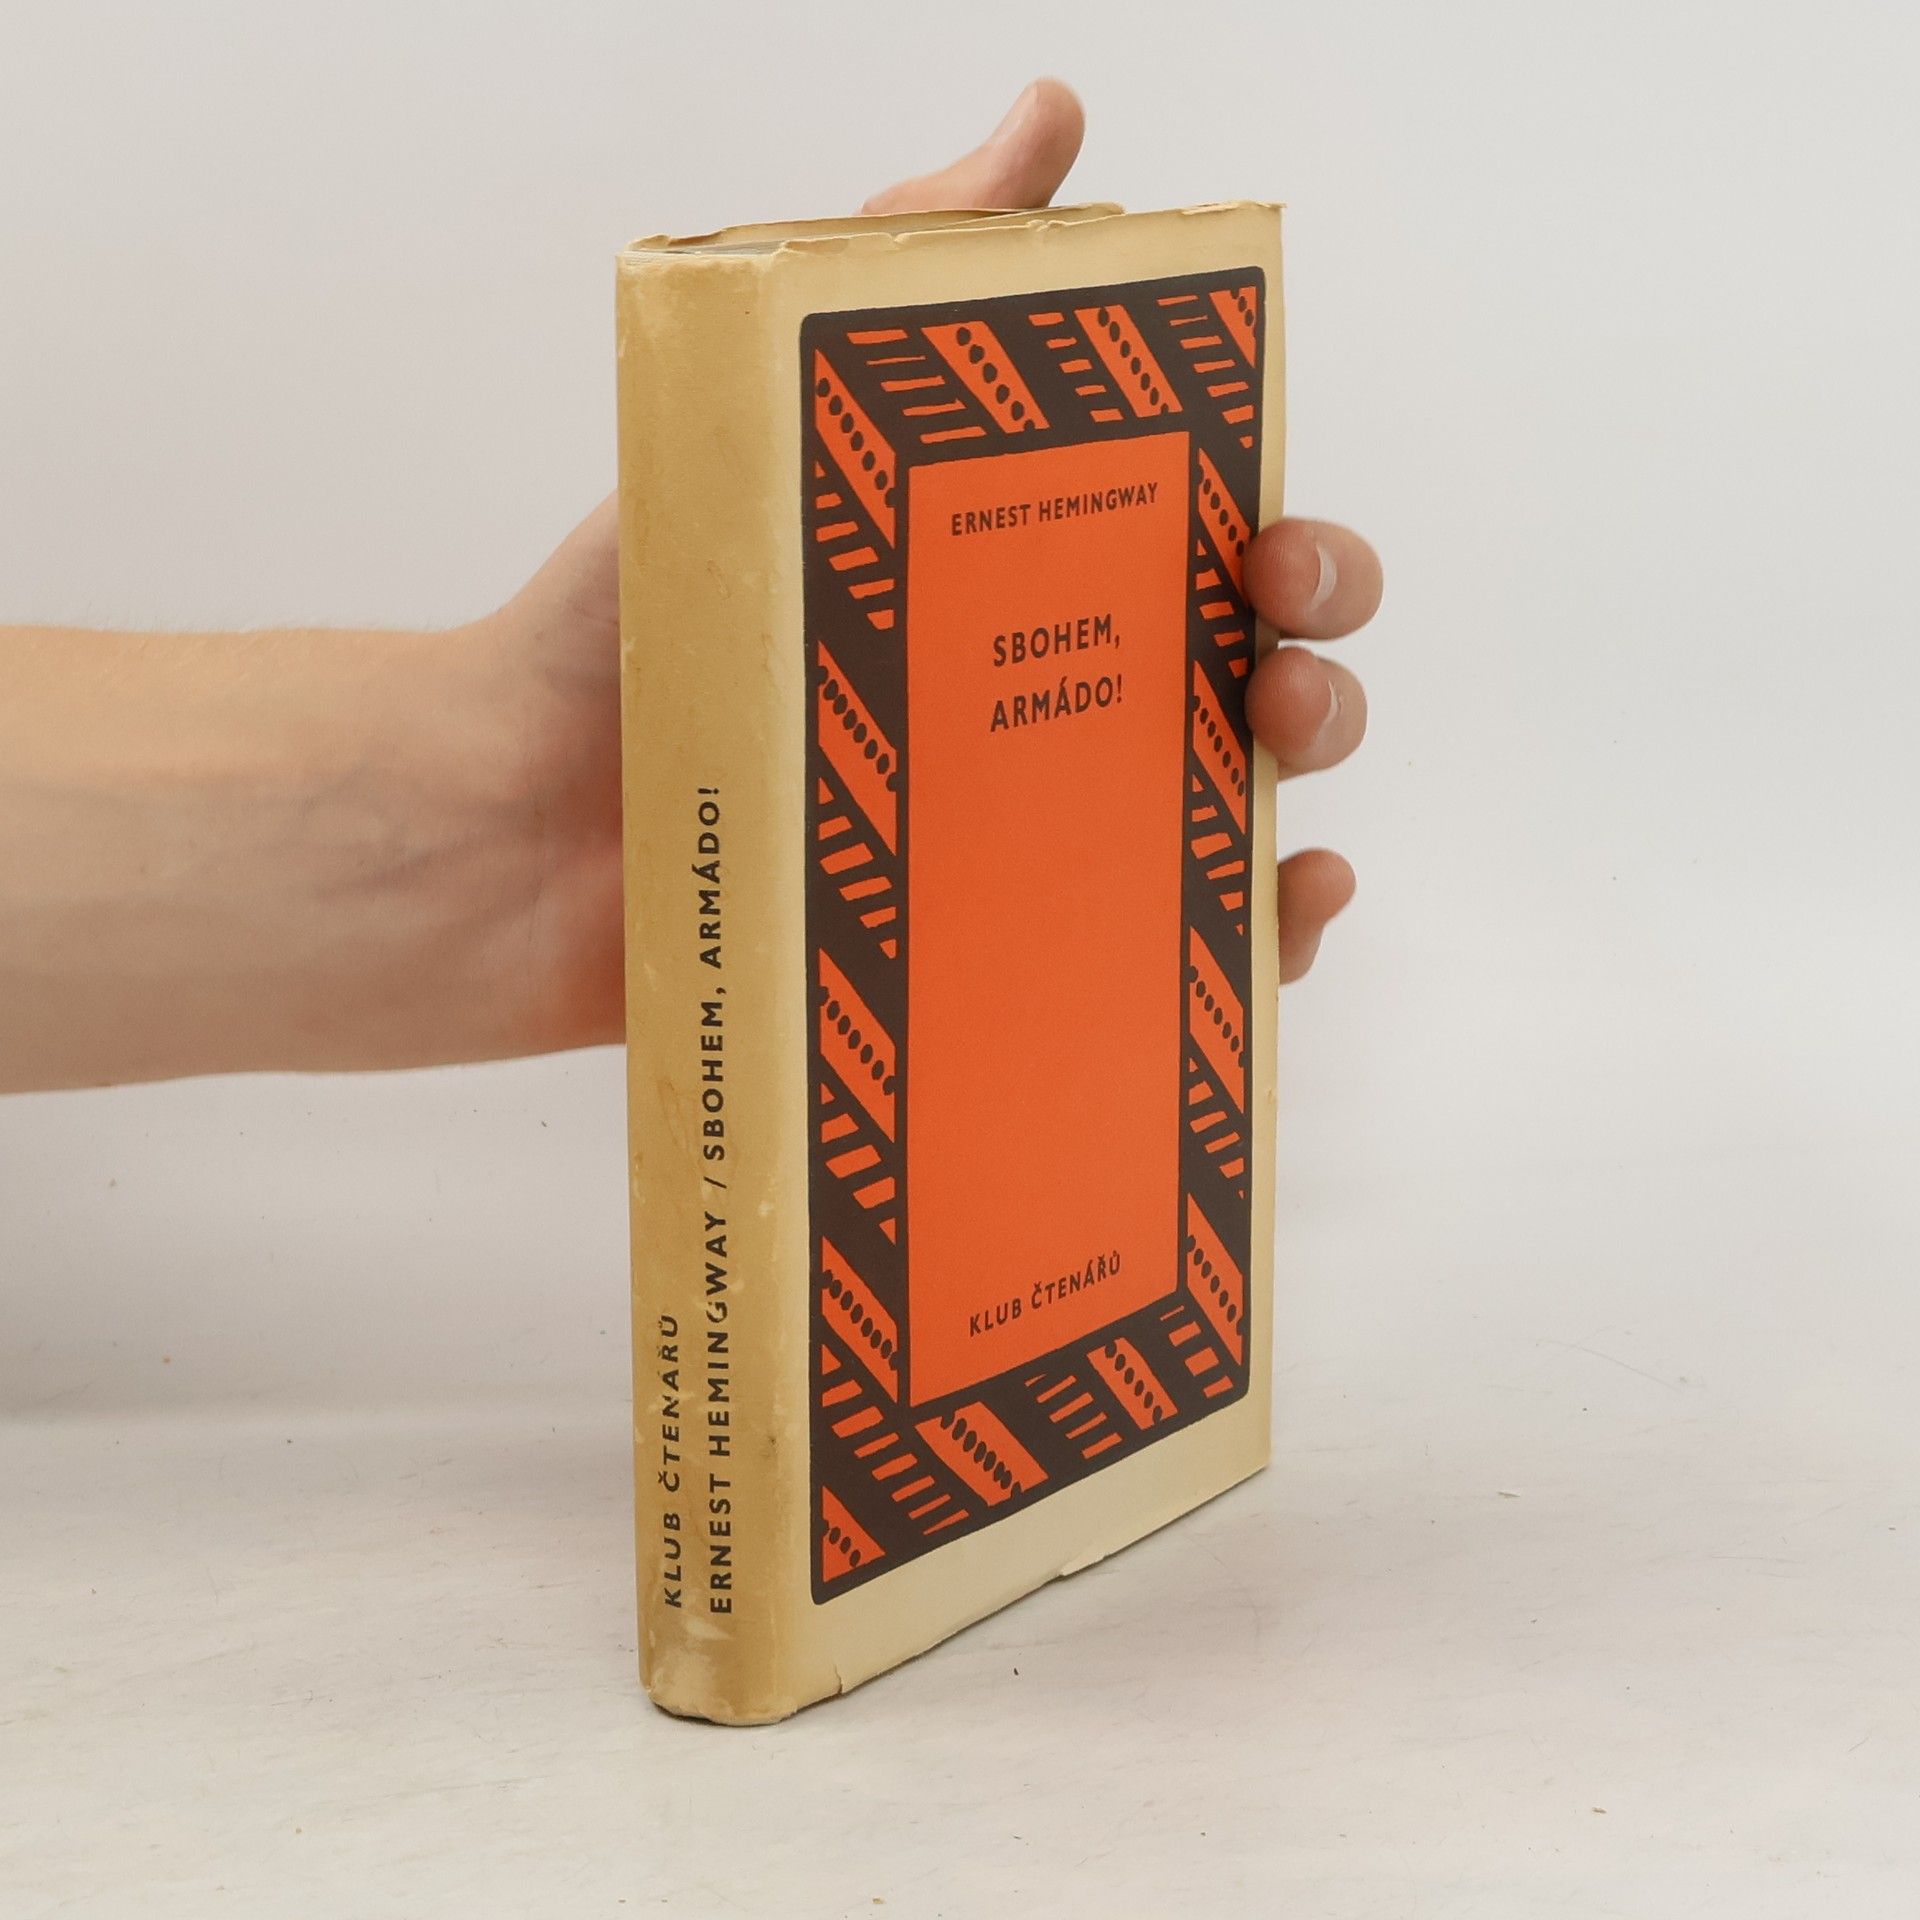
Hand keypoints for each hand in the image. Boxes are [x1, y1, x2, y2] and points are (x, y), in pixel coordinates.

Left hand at [487, 78, 1379, 1055]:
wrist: (507, 823)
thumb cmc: (627, 619)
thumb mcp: (772, 414)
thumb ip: (906, 264)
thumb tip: (1048, 116)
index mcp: (1018, 579)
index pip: (1206, 553)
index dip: (1291, 551)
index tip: (1269, 557)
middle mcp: (1042, 701)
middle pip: (1246, 679)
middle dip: (1314, 663)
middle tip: (1274, 675)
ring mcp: (1022, 836)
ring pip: (1219, 820)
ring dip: (1294, 803)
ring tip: (1270, 779)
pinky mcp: (987, 955)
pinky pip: (1148, 962)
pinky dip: (1244, 953)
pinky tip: (1273, 923)